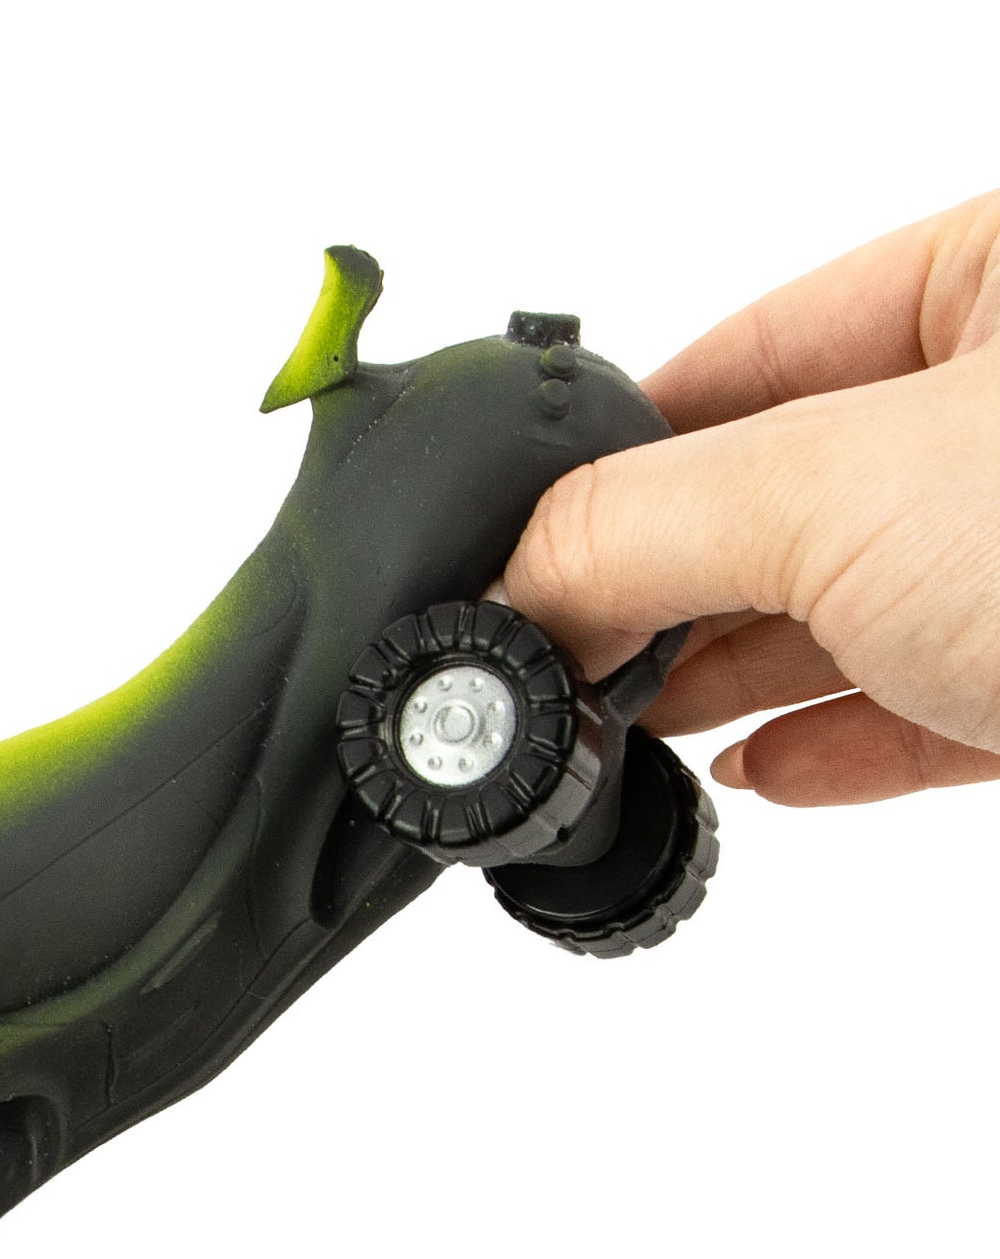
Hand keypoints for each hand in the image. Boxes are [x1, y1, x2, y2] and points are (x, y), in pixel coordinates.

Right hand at [504, 190, 999, 804]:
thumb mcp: (843, 495)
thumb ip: (640, 525)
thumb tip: (508, 582)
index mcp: (997, 280)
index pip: (741, 356)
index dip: (611, 457)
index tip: (513, 551)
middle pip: (779, 498)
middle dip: (659, 589)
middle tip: (550, 663)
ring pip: (846, 612)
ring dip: (727, 681)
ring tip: (618, 733)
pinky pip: (924, 707)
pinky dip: (831, 746)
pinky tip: (755, 777)